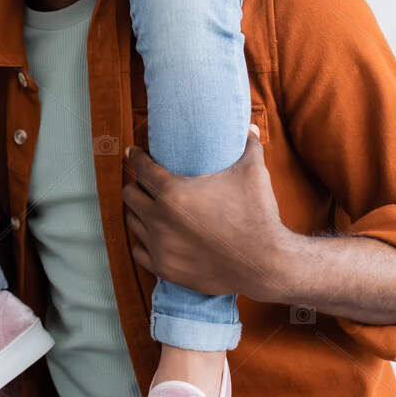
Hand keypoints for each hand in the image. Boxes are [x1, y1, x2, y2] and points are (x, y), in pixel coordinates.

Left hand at [122, 137, 296, 304]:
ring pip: (133, 223)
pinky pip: (139, 251)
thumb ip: (248, 144)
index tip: (133, 152)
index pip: (142, 168)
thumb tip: (250, 127)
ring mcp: (160, 246)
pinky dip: (144, 241)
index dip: (136, 156)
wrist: (265, 265)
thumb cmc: (257, 215)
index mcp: (173, 192)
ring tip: (149, 205)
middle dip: (136, 184)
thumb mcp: (253, 172)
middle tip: (145, 182)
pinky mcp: (165, 269)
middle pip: (130, 195)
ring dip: (139, 212)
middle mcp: (160, 219)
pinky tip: (152, 234)